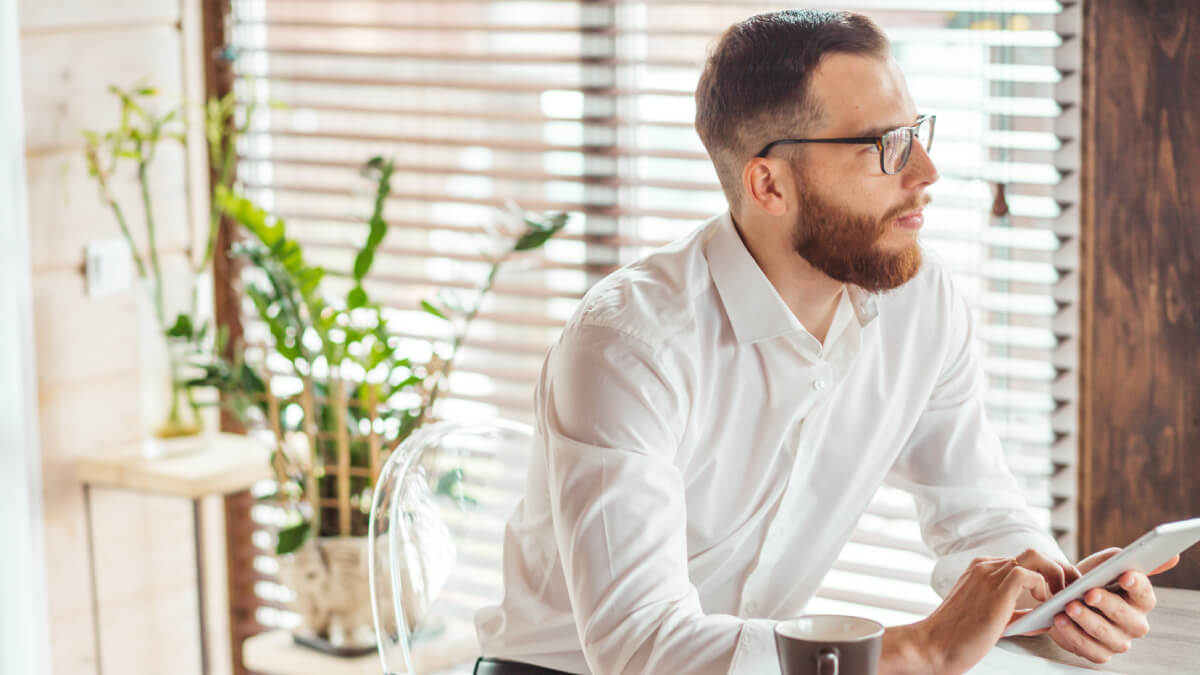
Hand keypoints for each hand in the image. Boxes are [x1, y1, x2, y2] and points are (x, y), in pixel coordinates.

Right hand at [914, 553, 1055, 674]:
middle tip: (1069, 591)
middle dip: (1058, 570)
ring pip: (1035, 557)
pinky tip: (1043, 604)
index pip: (1024, 561)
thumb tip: (1044, 617)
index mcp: (980, 570)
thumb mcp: (991, 618)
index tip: (1058, 592)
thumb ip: (1015, 612)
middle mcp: (985, 567)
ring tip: (1060, 597)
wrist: (933, 646)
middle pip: (1033, 554)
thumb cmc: (957, 637)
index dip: (1047, 574)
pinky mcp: (995, 590)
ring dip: (1056, 575)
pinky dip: (1044, 587)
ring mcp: (988, 575)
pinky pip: (1030, 574)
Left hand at [1045, 548, 1178, 663]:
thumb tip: (1170, 557)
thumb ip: (1122, 558)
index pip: (1145, 595)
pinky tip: (1060, 620)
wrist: (1060, 599)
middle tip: (1089, 593)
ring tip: (1069, 606)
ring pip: (1105, 633)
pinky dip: (1072, 634)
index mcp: (1139, 601)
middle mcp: (1134, 624)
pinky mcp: (1100, 653)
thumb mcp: (1100, 565)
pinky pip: (1089, 648)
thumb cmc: (1086, 581)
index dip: (1137, 585)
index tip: (1125, 575)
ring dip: (1086, 619)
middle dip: (1107, 603)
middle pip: (1125, 616)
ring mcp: (1118, 641)